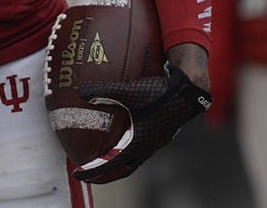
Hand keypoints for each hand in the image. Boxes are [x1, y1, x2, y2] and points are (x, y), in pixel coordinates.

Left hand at [72, 63, 211, 183]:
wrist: (188, 92)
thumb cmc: (159, 94)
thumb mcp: (128, 91)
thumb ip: (103, 91)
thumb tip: (80, 91)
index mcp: (139, 144)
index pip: (112, 165)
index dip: (94, 171)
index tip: (78, 175)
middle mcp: (147, 147)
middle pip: (123, 169)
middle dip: (105, 174)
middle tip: (87, 173)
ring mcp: (154, 140)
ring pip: (132, 159)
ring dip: (116, 162)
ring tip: (101, 158)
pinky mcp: (158, 132)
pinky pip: (138, 147)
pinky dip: (125, 148)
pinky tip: (119, 134)